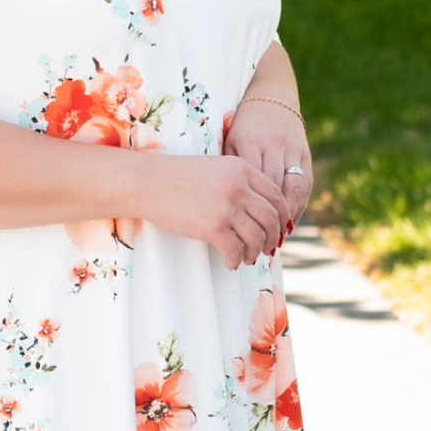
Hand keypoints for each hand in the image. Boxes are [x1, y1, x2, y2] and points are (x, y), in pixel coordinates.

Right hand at [142, 153, 292, 269]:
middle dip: (272, 237)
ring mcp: (227, 208)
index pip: (275, 195)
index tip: (280, 228)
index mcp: (242, 169)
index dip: (282, 215)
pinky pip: (235, 250)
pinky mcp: (212, 228)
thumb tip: (255, 209)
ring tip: (248, 258)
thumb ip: (238, 181)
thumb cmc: (176, 176)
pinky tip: (231, 263)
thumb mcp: (214, 167)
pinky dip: (236, 260)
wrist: (148, 182)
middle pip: (271, 218)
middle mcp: (239, 187)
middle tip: (268, 248)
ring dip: (255, 252)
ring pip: (256, 237)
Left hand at [222, 96, 311, 233]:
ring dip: (286, 218)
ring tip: (276, 240)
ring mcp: (293, 148)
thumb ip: (227, 169)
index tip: (240, 234)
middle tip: (259, 246)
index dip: (248, 211)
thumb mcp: (228, 142)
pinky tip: (289, 223)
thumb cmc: (240, 126)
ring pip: (293, 189)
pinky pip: (305, 184)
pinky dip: (298, 206)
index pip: (252, 184)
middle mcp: (274, 144)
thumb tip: (218, 206)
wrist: (269, 96)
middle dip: (268, 221)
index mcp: (250, 141)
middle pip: (274, 190)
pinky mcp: (306, 152)